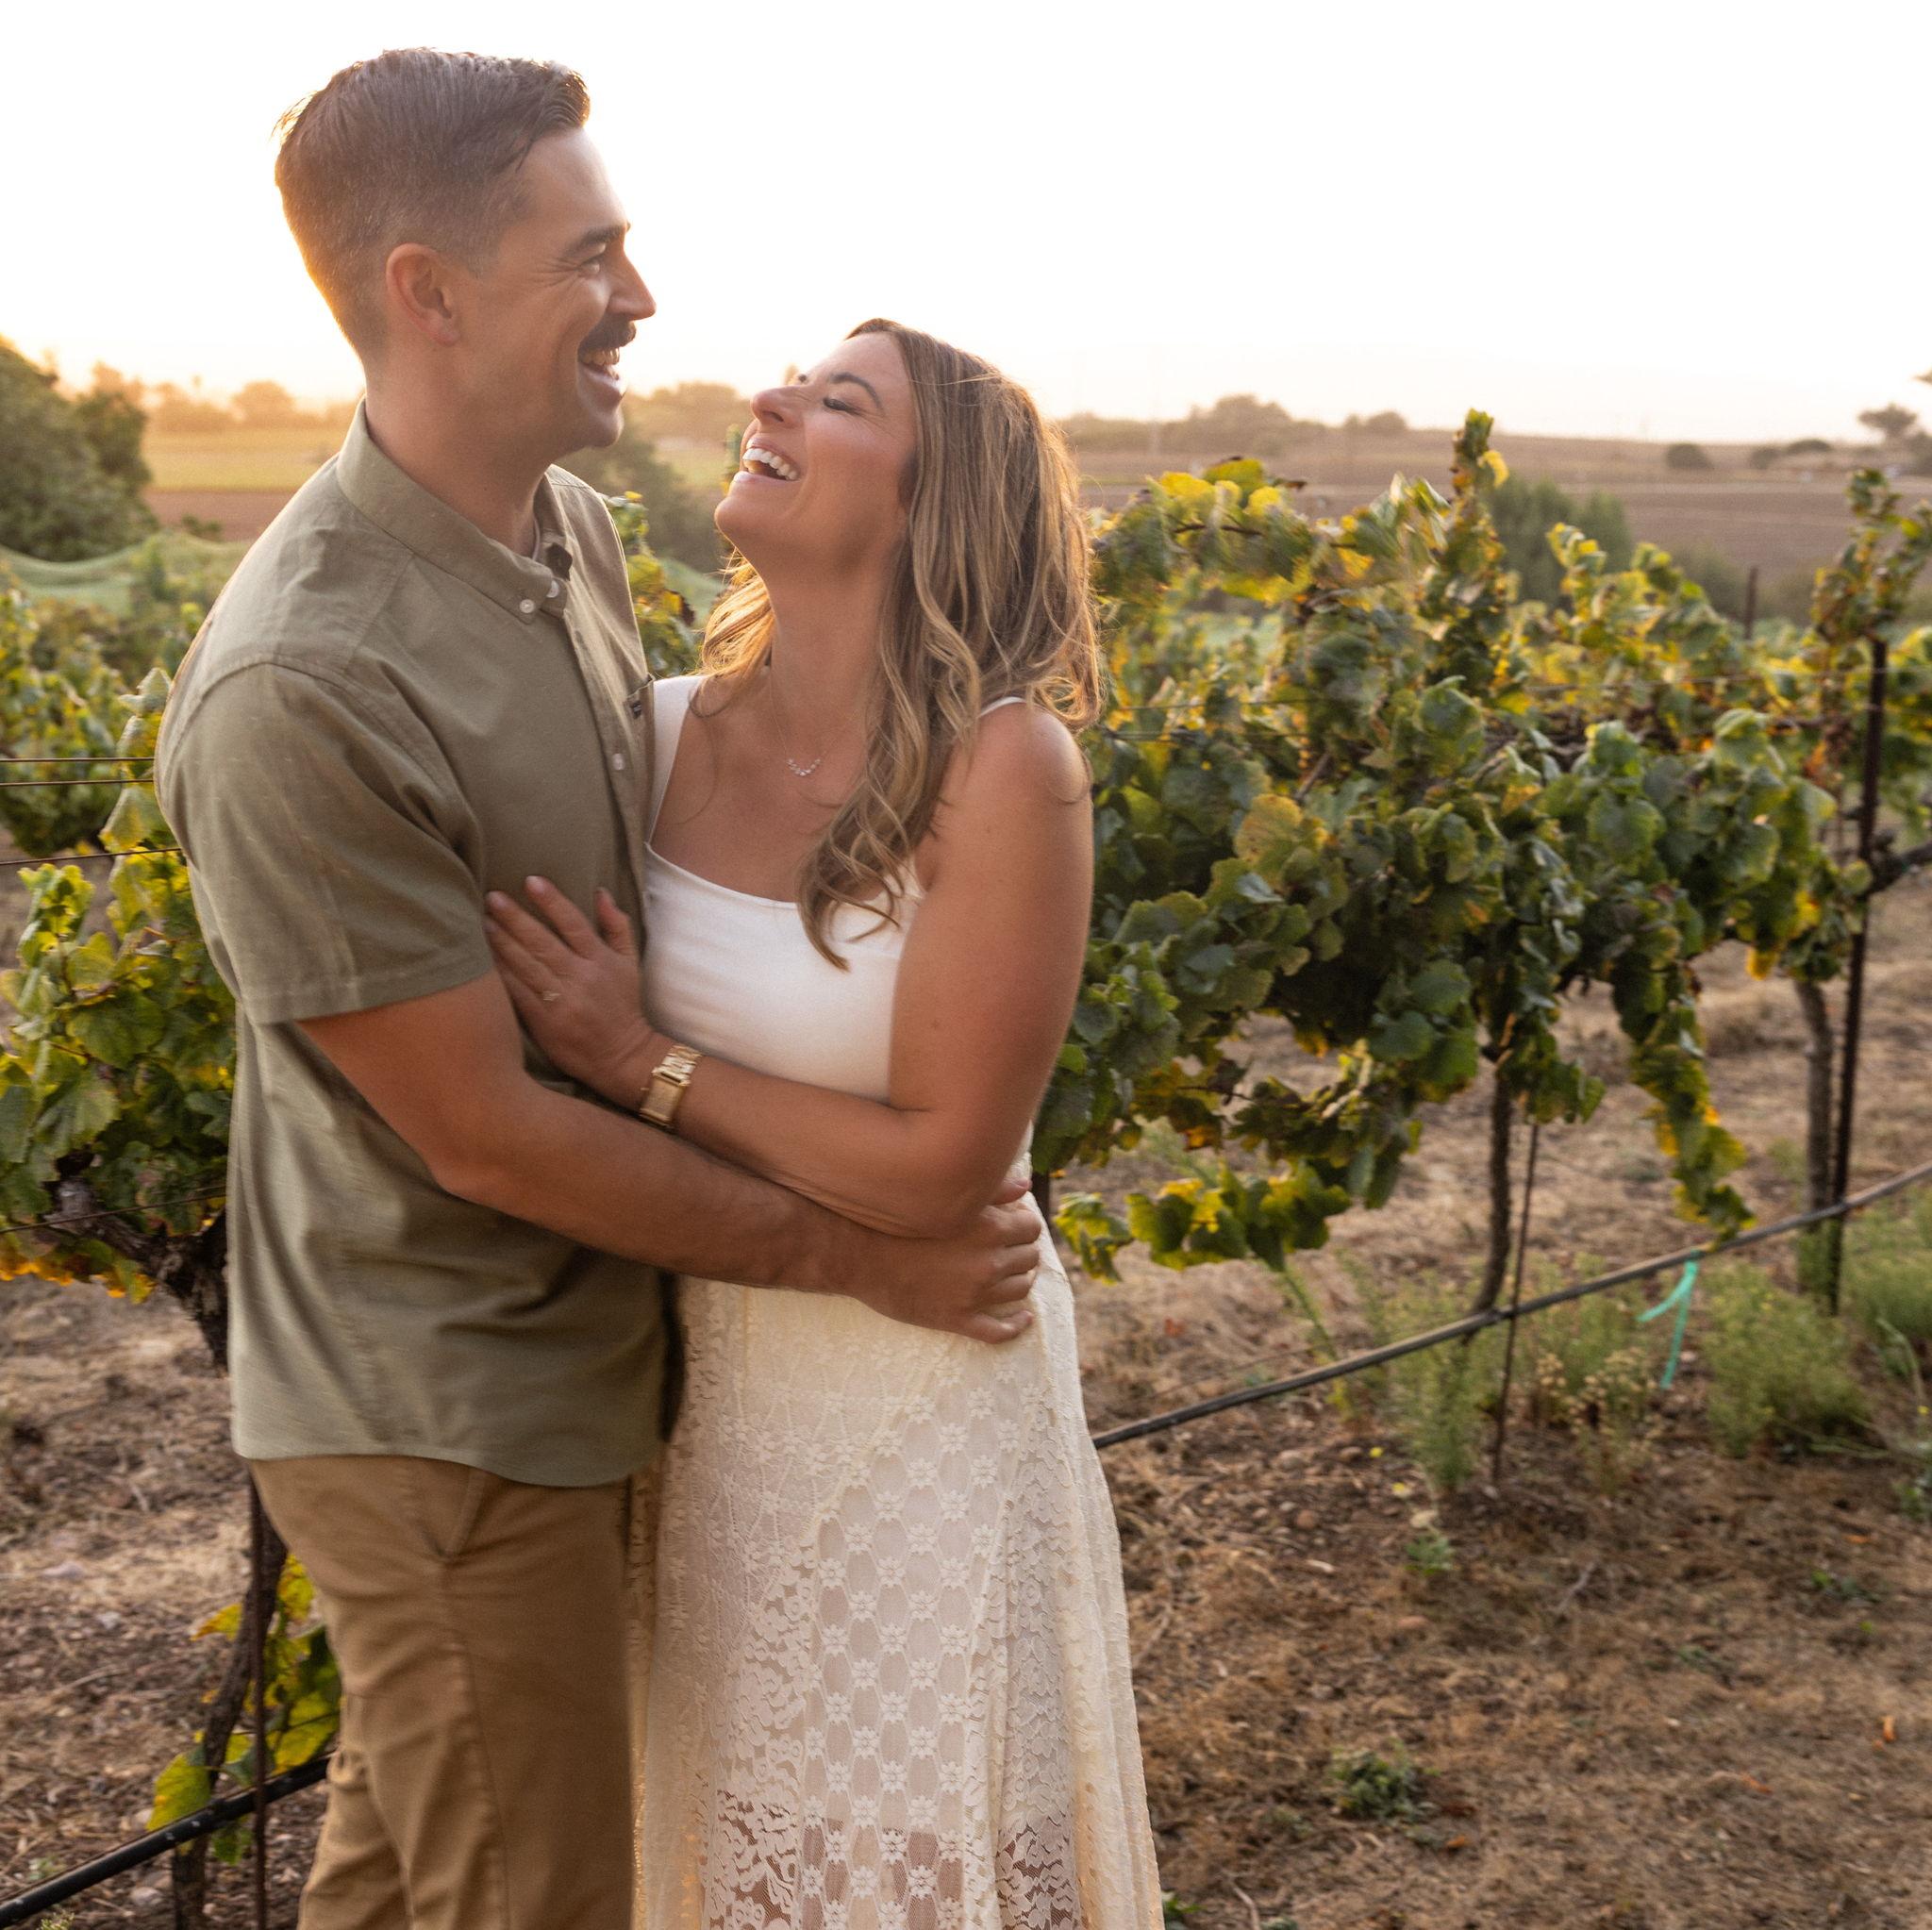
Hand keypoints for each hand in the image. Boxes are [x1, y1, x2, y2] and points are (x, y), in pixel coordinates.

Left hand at [485, 880, 660, 1104]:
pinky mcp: (544, 1023)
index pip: (573, 923)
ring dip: (500, 942)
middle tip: (492, 897)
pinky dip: (499, 975)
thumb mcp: (630, 963)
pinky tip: (482, 960)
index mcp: (600, 961)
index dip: (551, 901)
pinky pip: (517, 993)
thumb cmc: (624, 1006)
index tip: (530, 880)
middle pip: (542, 942)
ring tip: (481, 921)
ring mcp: (561, 1001)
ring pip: (525, 965)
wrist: (623, 1056)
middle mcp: (580, 978)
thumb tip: (600, 892)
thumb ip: (617, 926)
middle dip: (515, 917)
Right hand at [846, 1172, 1042, 1344]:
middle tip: (1011, 1248)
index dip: (1025, 1224)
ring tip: (1012, 1273)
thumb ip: (992, 1190)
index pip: (1032, 1228)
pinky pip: (999, 1331)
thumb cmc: (899, 1219)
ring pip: (1020, 1290)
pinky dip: (1016, 1325)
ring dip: (1021, 1279)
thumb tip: (1026, 1184)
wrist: (860, 1255)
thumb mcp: (947, 1199)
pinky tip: (1023, 1318)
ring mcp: (975, 1296)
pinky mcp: (958, 1320)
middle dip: (1024, 1250)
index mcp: (990, 1229)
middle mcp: (989, 1263)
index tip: (1014, 1224)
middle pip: (1030, 1258)